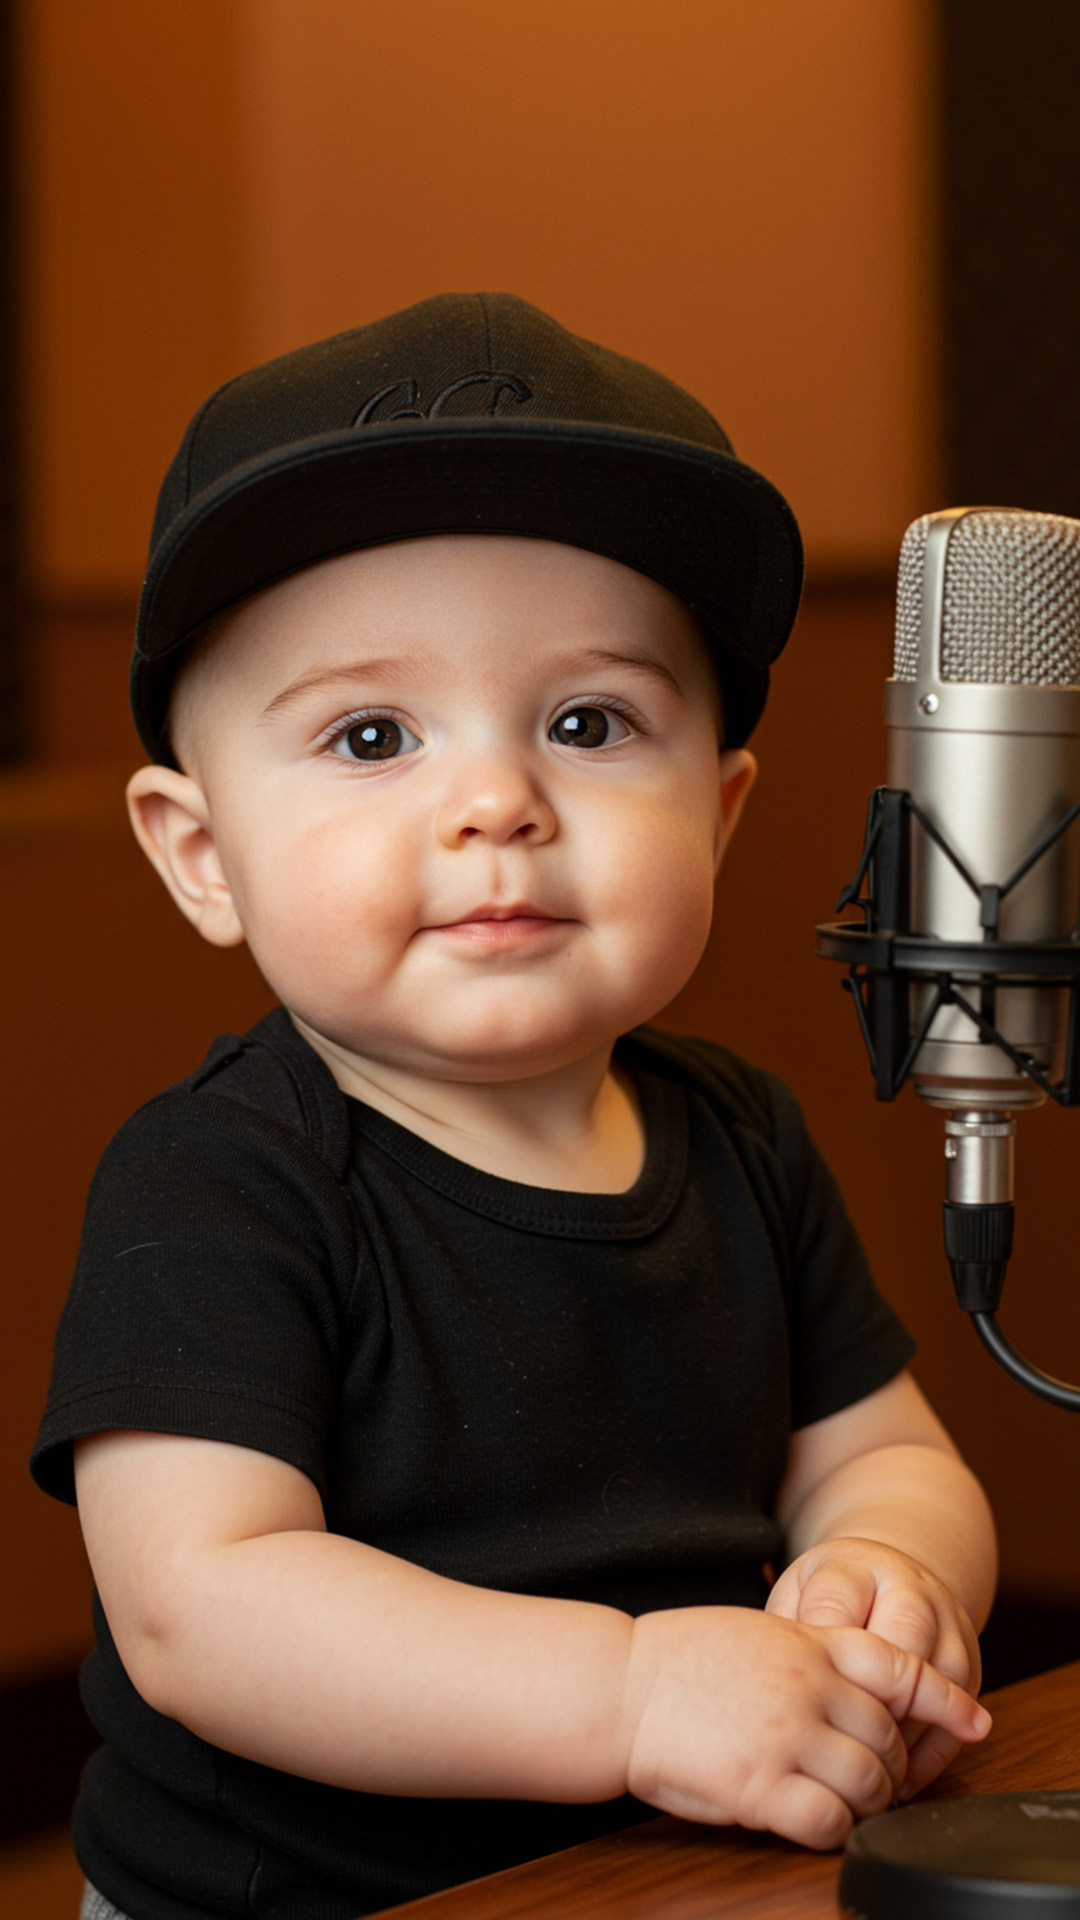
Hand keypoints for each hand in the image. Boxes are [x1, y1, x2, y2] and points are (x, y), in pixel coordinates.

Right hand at [622, 1603, 988, 1848]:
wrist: (618, 1688)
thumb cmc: (675, 1660)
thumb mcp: (753, 1632)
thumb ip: (804, 1652)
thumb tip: (845, 1683)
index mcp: (805, 1644)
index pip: (898, 1666)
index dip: (944, 1696)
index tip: (974, 1719)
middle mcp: (806, 1687)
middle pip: (889, 1736)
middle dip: (893, 1766)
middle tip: (880, 1781)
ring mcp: (785, 1736)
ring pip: (868, 1783)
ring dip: (869, 1803)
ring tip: (849, 1806)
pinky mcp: (759, 1786)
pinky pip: (827, 1822)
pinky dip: (835, 1831)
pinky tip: (817, 1824)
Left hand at [766, 1538, 983, 1795]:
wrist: (892, 1578)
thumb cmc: (830, 1597)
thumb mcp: (799, 1593)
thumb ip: (789, 1629)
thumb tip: (778, 1683)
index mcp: (857, 1568)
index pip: (838, 1601)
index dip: (817, 1649)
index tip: (798, 1692)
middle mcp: (913, 1590)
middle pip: (904, 1641)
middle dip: (873, 1697)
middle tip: (842, 1743)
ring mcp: (949, 1626)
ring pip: (941, 1683)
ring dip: (907, 1735)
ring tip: (870, 1774)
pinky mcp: (971, 1665)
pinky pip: (961, 1716)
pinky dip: (932, 1755)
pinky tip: (901, 1779)